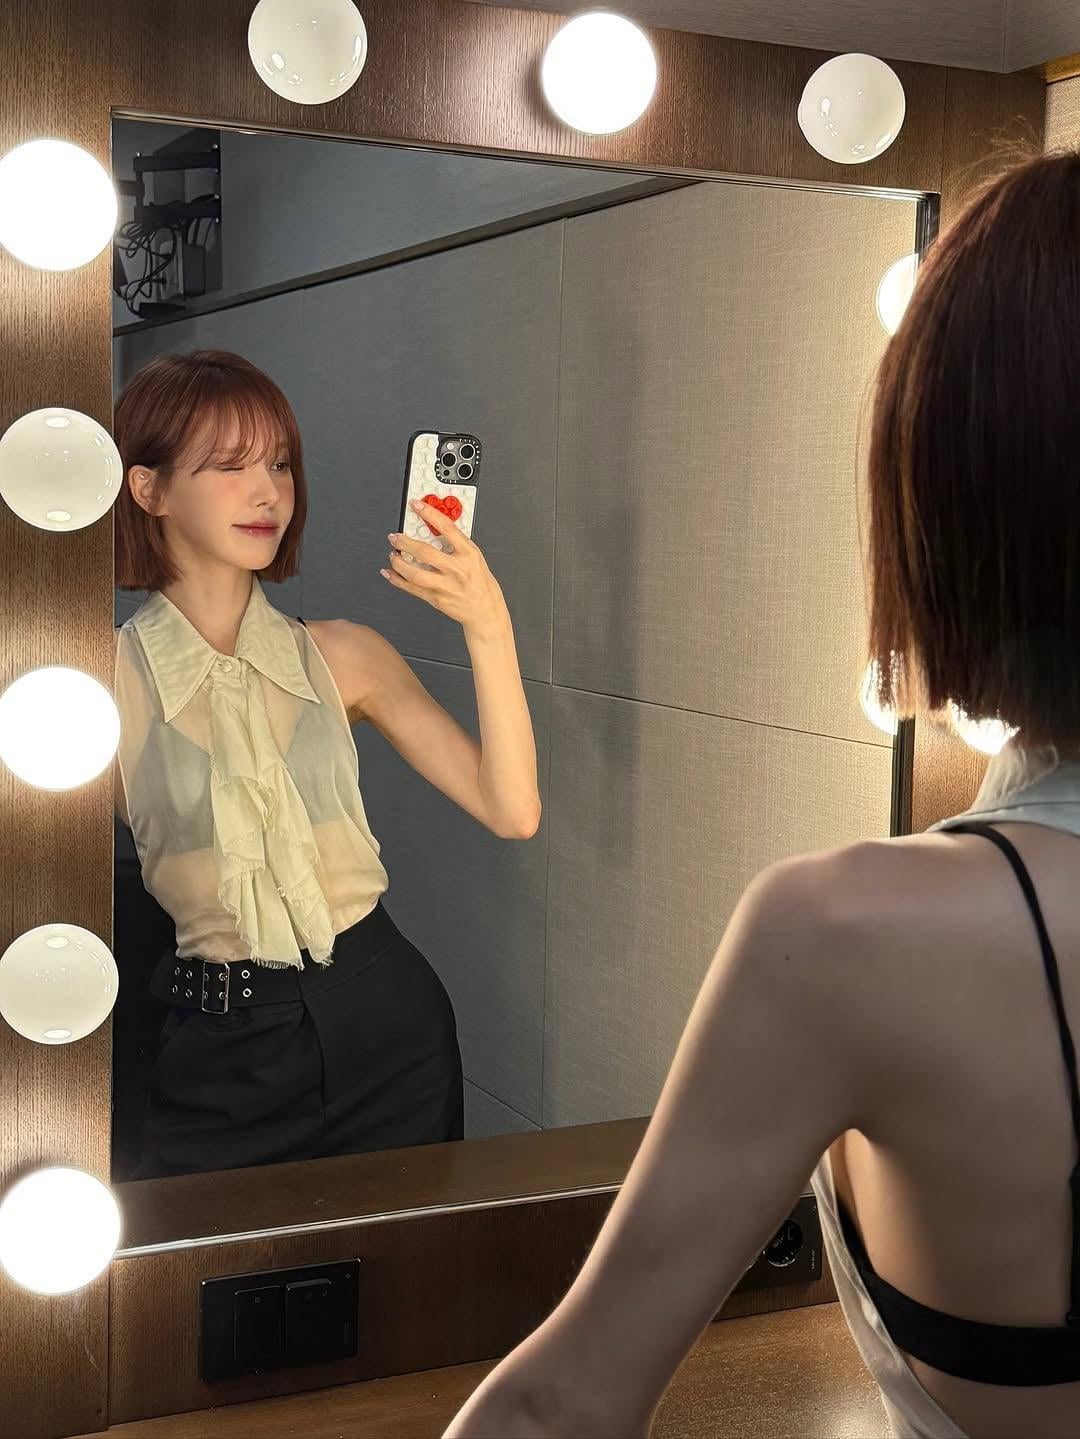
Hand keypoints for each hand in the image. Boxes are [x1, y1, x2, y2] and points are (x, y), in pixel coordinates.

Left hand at [383, 500, 507, 637]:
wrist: (486, 611)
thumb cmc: (481, 583)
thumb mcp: (475, 557)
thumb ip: (456, 544)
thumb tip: (435, 528)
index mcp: (468, 554)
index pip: (447, 528)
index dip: (429, 514)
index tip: (416, 505)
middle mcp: (456, 569)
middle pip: (425, 552)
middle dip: (405, 542)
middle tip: (395, 537)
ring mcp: (446, 585)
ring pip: (415, 573)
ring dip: (398, 562)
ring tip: (393, 555)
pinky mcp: (436, 599)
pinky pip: (412, 588)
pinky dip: (397, 580)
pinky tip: (390, 573)